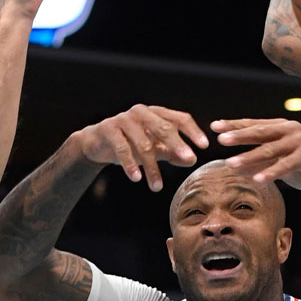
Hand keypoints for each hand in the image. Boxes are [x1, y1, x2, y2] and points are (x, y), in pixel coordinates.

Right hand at [76, 105, 208, 190]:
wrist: (96, 143)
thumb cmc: (129, 143)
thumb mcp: (153, 148)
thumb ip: (172, 152)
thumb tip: (193, 160)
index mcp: (156, 113)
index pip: (179, 118)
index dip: (193, 131)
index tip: (204, 146)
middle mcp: (142, 113)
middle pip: (164, 127)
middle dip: (178, 144)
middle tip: (190, 159)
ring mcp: (124, 119)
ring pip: (144, 144)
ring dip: (152, 167)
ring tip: (157, 187)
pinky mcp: (109, 129)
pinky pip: (122, 148)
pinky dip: (130, 165)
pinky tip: (137, 178)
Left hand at [214, 118, 300, 199]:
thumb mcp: (275, 164)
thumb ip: (255, 162)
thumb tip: (229, 165)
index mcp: (281, 126)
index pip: (253, 124)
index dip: (234, 125)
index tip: (214, 127)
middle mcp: (291, 129)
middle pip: (259, 132)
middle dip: (238, 136)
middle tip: (220, 140)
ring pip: (270, 150)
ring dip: (249, 157)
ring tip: (231, 164)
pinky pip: (286, 165)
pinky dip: (271, 172)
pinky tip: (257, 179)